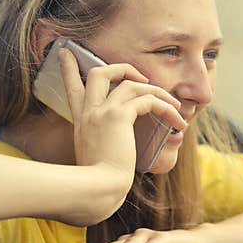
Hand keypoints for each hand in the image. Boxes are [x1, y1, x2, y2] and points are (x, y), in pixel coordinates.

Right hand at [58, 47, 186, 213]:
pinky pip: (147, 99)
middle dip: (122, 68)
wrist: (97, 190)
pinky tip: (176, 120)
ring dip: (157, 91)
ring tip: (174, 106)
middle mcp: (89, 112)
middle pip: (100, 73)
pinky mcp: (119, 116)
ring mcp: (102, 111)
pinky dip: (165, 106)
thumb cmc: (97, 184)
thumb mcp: (93, 161)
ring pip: (130, 82)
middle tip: (141, 76)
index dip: (68, 69)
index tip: (65, 53)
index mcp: (81, 121)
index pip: (72, 88)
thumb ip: (100, 150)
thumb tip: (113, 157)